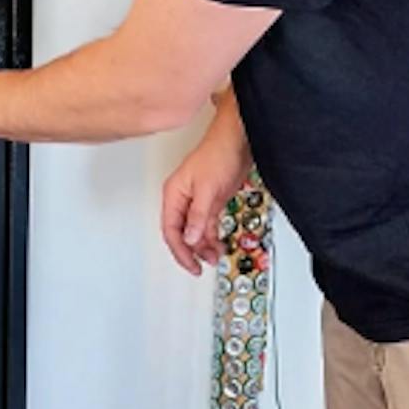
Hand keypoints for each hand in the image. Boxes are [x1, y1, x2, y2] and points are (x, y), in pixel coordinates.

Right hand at [161, 109, 251, 275]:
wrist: (237, 141)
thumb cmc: (218, 154)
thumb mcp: (207, 189)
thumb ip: (198, 216)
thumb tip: (191, 238)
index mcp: (173, 195)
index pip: (171, 230)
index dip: (180, 250)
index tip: (190, 265)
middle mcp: (182, 199)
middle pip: (180, 233)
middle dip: (190, 251)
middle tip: (199, 267)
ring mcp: (196, 201)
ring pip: (194, 231)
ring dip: (202, 246)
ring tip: (213, 257)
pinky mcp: (211, 201)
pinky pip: (206, 225)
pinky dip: (211, 237)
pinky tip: (217, 246)